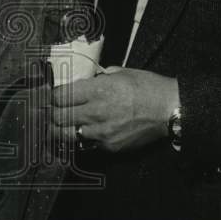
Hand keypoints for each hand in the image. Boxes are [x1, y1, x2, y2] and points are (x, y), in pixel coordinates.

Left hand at [51, 67, 178, 153]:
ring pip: (67, 135)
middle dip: (52, 113)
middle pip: (58, 117)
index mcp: (98, 90)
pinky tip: (82, 132)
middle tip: (51, 111)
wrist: (170, 110)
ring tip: (58, 125)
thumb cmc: (148, 87)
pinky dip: (82, 138)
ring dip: (61, 129)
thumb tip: (84, 82)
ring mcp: (102, 132)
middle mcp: (96, 112)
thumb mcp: (120, 73)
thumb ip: (97, 78)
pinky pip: (87, 144)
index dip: (53, 96)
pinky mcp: (110, 147)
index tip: (53, 96)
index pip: (60, 96)